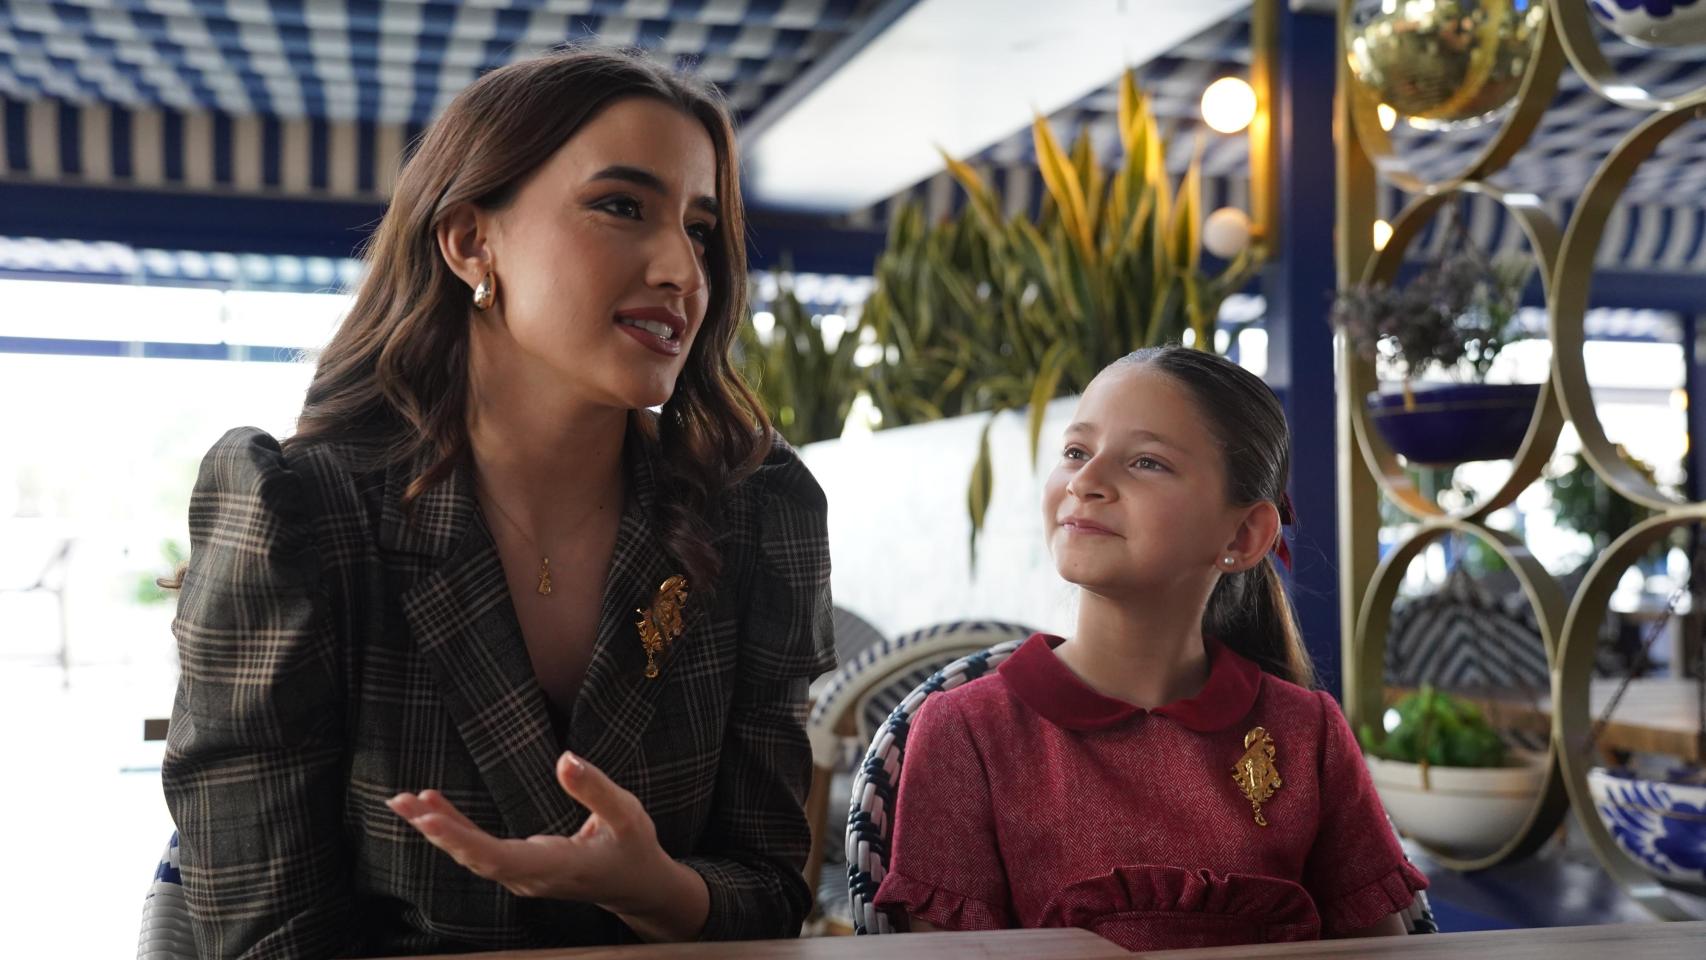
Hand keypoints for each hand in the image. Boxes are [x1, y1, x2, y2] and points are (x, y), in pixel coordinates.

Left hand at [387, 751, 671, 914]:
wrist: (636, 886)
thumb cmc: (633, 847)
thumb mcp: (628, 814)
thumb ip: (596, 788)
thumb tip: (565, 759)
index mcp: (558, 865)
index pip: (499, 857)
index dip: (462, 839)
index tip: (429, 820)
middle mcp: (532, 877)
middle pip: (475, 858)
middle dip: (437, 831)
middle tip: (403, 802)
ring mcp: (523, 877)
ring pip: (472, 856)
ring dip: (437, 829)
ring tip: (404, 801)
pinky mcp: (519, 869)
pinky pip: (479, 852)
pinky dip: (453, 831)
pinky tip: (432, 811)